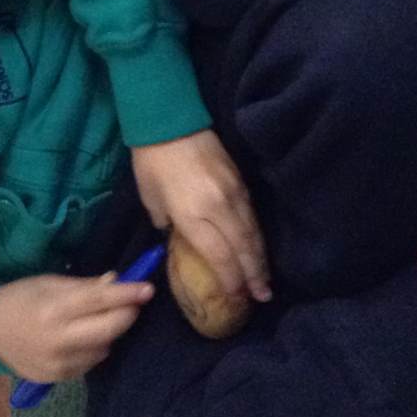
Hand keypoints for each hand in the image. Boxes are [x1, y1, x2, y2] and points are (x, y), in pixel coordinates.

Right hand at [0, 273, 153, 381]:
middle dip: (127, 314)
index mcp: (52, 310)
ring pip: (104, 348)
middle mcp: (58, 340)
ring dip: (109, 333)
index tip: (148, 288)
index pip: (99, 300)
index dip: (126, 294)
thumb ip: (85, 286)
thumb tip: (118, 282)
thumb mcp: (48, 283)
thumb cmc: (19, 299)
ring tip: (96, 319)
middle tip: (134, 302)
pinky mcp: (59, 379)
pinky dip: (94, 348)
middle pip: (110, 329)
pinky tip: (81, 338)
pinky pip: (91, 362)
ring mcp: (59, 364)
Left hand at [130, 130, 270, 303]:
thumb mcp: (151, 199)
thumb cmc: (151, 162)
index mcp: (192, 214)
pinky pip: (252, 215)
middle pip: (242, 248)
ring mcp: (233, 192)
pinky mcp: (240, 180)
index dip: (230, 279)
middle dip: (253, 275)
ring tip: (265, 281)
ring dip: (260, 258)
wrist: (170, 119)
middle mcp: (218, 206)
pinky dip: (257, 235)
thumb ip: (167, 224)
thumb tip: (180, 238)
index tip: (237, 297)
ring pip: (252, 232)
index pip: (218, 255)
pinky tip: (259, 248)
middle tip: (262, 296)